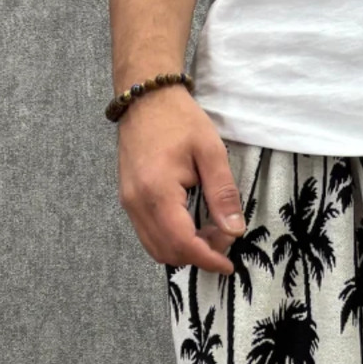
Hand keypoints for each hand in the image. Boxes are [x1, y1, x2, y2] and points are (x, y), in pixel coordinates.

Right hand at [116, 87, 243, 275]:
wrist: (145, 98)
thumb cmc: (179, 119)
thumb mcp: (211, 152)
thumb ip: (223, 194)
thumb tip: (234, 230)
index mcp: (157, 192)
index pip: (182, 243)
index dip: (207, 259)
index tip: (228, 265)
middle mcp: (136, 203)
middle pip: (167, 252)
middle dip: (198, 255)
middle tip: (223, 237)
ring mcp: (129, 203)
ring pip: (156, 248)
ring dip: (185, 250)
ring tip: (210, 231)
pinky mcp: (128, 200)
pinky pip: (148, 234)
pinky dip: (171, 240)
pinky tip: (192, 224)